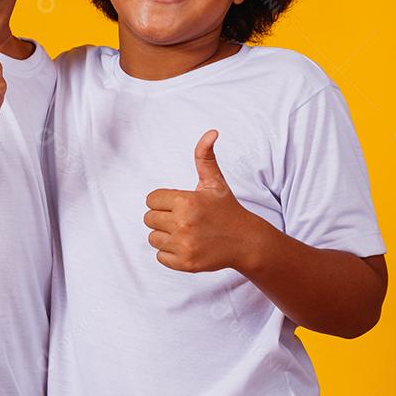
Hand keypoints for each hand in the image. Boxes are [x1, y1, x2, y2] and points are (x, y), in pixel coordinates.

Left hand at [143, 130, 264, 272]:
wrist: (246, 242)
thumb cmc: (227, 209)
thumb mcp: (215, 182)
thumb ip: (205, 156)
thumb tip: (211, 132)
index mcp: (186, 201)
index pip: (151, 199)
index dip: (164, 201)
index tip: (179, 204)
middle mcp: (183, 223)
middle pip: (149, 218)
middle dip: (162, 218)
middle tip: (182, 219)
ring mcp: (184, 245)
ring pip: (153, 238)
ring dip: (165, 236)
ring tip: (185, 233)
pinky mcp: (185, 263)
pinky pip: (160, 257)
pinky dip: (170, 254)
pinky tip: (187, 246)